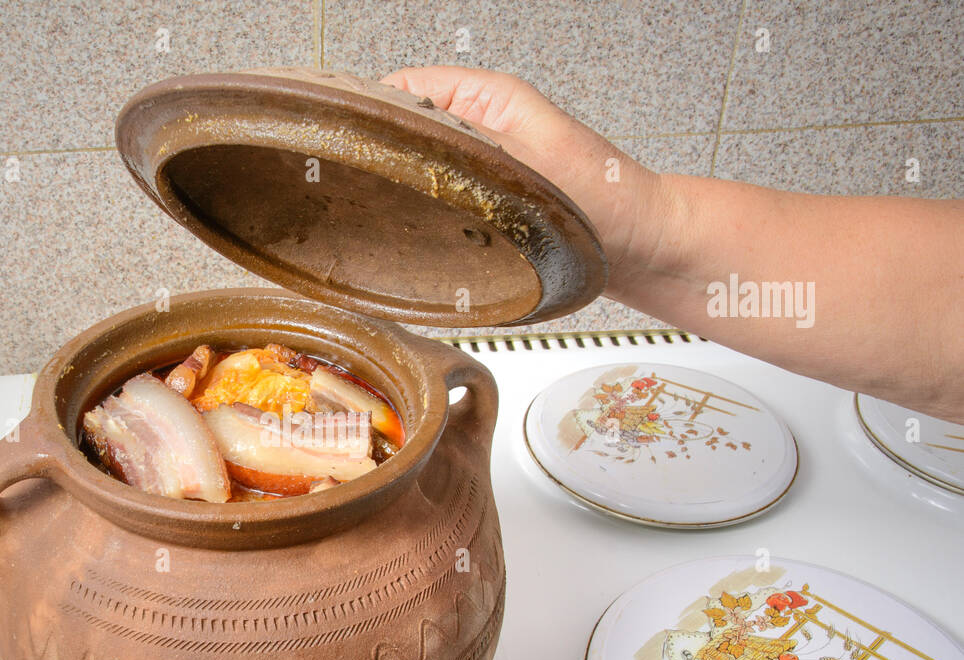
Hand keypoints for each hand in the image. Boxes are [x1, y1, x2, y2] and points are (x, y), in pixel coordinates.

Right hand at [380, 66, 677, 299]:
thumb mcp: (530, 156)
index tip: (344, 145)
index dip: (367, 115)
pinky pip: (436, 200)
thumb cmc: (605, 197)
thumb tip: (404, 131)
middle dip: (378, 158)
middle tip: (354, 191)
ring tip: (377, 215)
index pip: (400, 89)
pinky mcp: (485, 200)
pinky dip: (420, 217)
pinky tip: (412, 237)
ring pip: (416, 168)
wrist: (642, 244)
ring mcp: (480, 164)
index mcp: (487, 97)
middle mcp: (480, 125)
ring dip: (398, 192)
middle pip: (402, 131)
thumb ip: (468, 138)